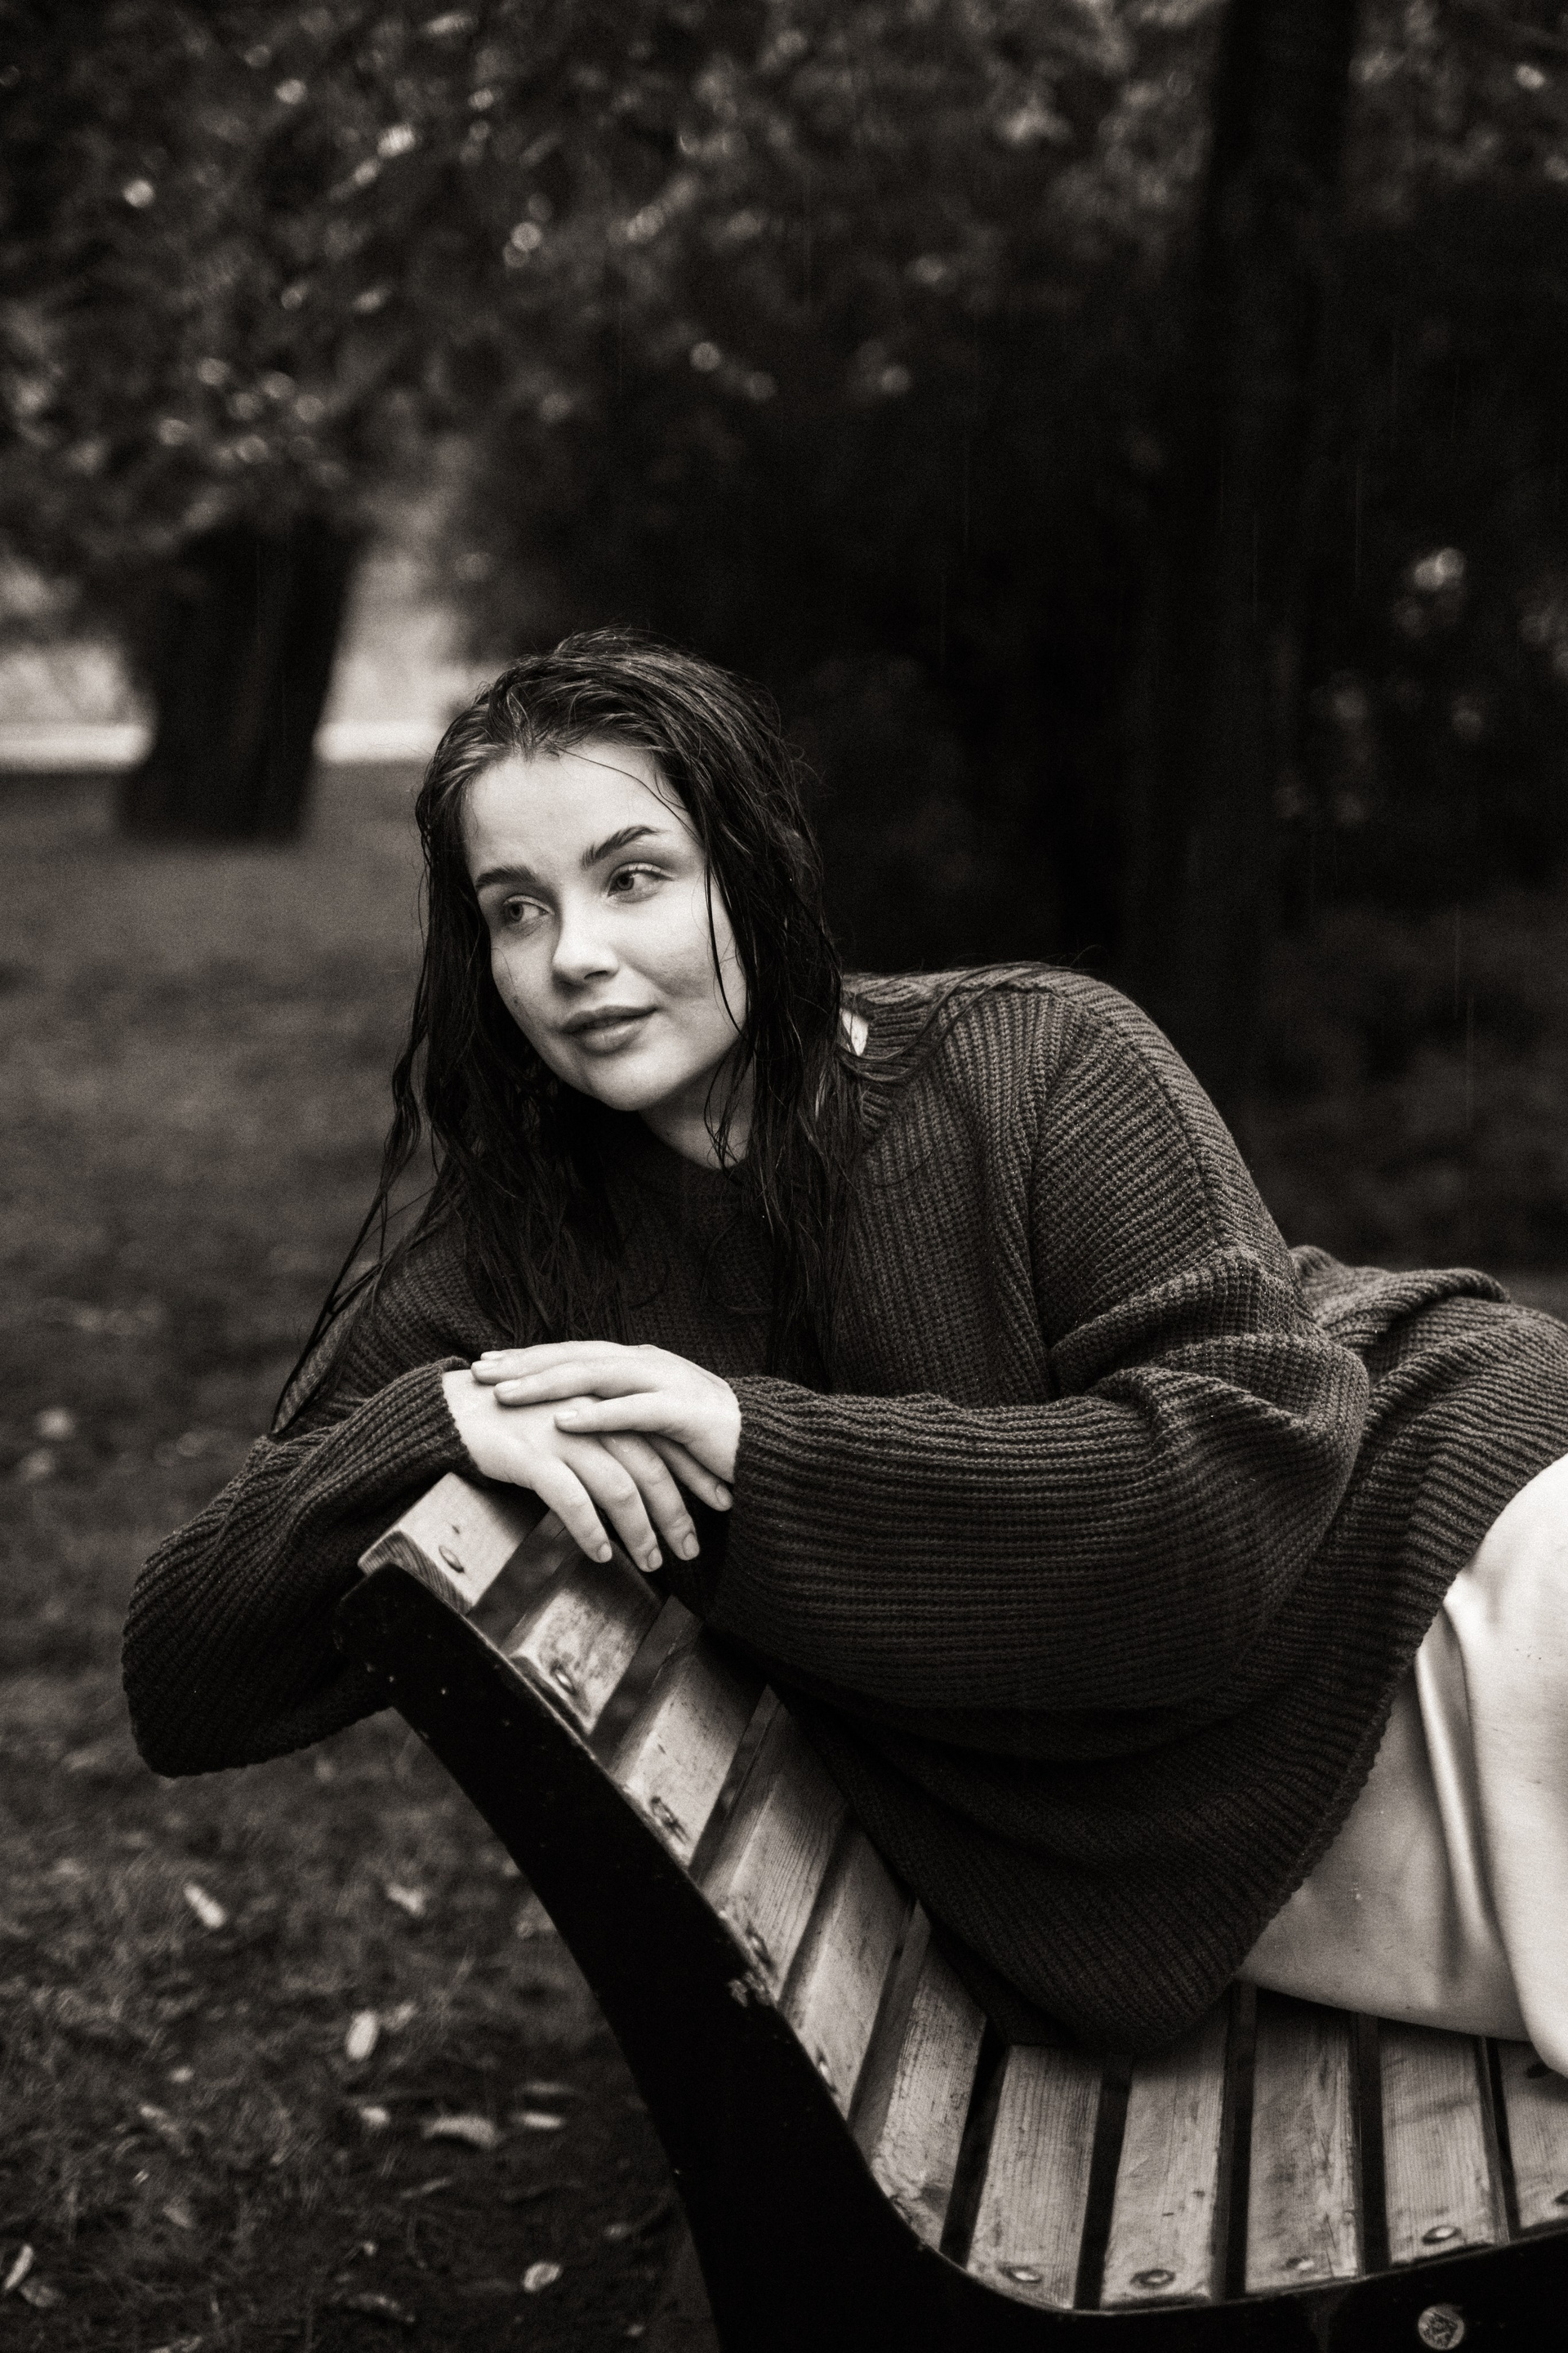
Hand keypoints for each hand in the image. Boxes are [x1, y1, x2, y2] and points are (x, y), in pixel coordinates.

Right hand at [440, 1368, 717, 1574]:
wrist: (453, 1408)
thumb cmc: (513, 1420)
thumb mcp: (569, 1423)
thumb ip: (604, 1440)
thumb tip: (639, 1479)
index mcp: (605, 1403)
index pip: (664, 1440)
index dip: (693, 1474)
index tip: (718, 1505)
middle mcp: (591, 1415)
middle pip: (649, 1467)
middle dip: (675, 1513)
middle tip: (690, 1550)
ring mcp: (562, 1433)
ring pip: (617, 1486)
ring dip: (639, 1531)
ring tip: (651, 1564)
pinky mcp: (530, 1453)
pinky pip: (571, 1498)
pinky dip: (590, 1529)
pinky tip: (601, 1555)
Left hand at [469, 1341, 741, 1487]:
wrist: (767, 1446)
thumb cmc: (703, 1439)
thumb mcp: (649, 1420)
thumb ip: (614, 1409)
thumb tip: (566, 1416)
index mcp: (636, 1362)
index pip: (571, 1353)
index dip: (527, 1357)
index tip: (484, 1364)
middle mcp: (647, 1363)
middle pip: (574, 1356)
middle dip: (524, 1364)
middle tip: (479, 1372)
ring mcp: (667, 1382)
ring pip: (596, 1375)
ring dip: (547, 1383)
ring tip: (506, 1393)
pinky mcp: (684, 1412)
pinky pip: (633, 1410)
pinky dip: (596, 1414)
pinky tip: (563, 1421)